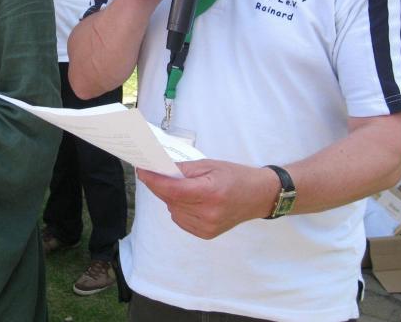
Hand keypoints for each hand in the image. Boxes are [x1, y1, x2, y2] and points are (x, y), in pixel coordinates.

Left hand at [137, 159, 277, 239]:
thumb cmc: (235, 176)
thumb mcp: (210, 165)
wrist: (258, 196)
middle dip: (161, 185)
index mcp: (210, 193)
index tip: (142, 170)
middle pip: (171, 200)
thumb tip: (159, 169)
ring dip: (171, 198)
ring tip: (185, 187)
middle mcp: (208, 214)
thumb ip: (184, 169)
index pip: (173, 190)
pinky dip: (179, 208)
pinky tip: (190, 200)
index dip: (154, 180)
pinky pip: (180, 219)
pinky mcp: (206, 234)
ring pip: (173, 210)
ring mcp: (207, 227)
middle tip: (161, 172)